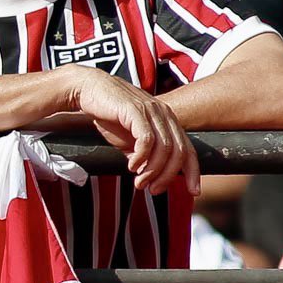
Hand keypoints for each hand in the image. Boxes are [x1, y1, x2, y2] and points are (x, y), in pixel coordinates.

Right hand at [69, 68, 199, 194]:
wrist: (88, 89)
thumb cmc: (108, 113)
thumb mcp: (128, 139)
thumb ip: (141, 153)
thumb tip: (147, 174)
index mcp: (168, 120)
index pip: (188, 149)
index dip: (194, 172)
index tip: (194, 192)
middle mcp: (164, 114)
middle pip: (179, 152)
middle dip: (168, 176)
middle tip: (153, 190)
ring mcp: (151, 110)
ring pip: (164, 148)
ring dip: (153, 170)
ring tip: (139, 182)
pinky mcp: (135, 110)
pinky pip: (146, 139)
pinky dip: (141, 157)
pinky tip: (131, 166)